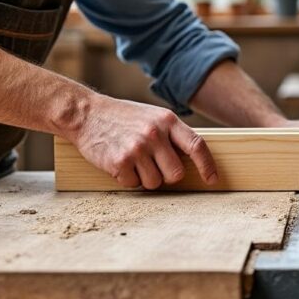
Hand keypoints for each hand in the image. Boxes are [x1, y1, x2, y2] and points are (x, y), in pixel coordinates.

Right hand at [70, 95, 217, 189]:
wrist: (86, 114)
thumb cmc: (122, 117)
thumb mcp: (152, 116)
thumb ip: (171, 134)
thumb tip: (192, 160)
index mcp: (167, 120)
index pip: (196, 146)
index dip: (207, 166)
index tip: (212, 179)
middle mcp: (155, 134)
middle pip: (176, 173)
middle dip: (167, 175)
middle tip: (153, 165)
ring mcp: (137, 149)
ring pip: (155, 183)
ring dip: (145, 178)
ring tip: (133, 160)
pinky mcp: (120, 162)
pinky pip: (134, 184)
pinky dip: (127, 179)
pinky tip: (119, 162)